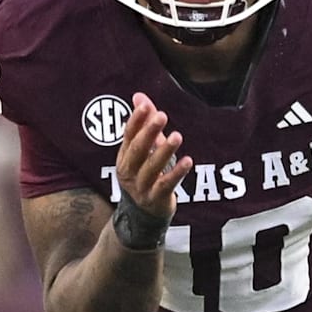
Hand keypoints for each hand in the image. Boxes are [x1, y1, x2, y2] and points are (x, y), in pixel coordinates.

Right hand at [116, 93, 192, 218]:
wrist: (142, 215)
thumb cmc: (143, 175)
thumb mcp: (142, 150)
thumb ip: (143, 124)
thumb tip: (139, 96)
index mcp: (124, 157)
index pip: (128, 135)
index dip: (136, 120)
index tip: (145, 105)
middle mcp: (129, 171)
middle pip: (137, 150)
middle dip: (149, 132)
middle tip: (162, 116)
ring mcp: (141, 187)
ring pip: (151, 167)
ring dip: (164, 151)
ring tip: (177, 136)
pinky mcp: (155, 199)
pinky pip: (166, 185)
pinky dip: (177, 173)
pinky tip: (188, 161)